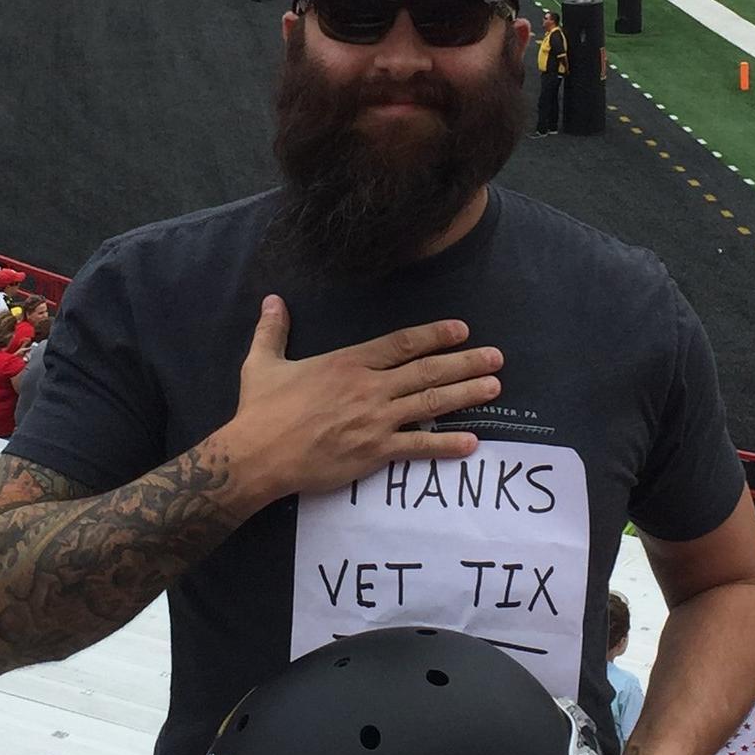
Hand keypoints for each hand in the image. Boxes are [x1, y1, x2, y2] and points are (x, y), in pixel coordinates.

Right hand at [215, 297, 501, 507]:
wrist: (257, 455)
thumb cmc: (261, 410)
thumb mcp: (263, 362)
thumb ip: (273, 329)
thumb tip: (272, 300)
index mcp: (348, 362)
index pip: (402, 343)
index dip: (435, 335)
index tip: (462, 330)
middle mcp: (369, 387)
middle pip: (427, 370)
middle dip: (465, 362)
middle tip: (497, 357)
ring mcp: (375, 420)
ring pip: (430, 402)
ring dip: (465, 394)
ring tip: (494, 387)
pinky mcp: (374, 452)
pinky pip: (418, 446)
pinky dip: (446, 444)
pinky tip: (471, 442)